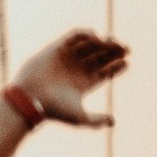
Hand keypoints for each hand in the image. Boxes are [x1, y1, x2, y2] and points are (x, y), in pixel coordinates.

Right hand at [10, 30, 127, 126]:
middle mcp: (76, 70)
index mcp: (82, 84)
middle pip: (101, 56)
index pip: (105, 71)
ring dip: (105, 42)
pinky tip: (98, 39)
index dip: (117, 66)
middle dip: (115, 51)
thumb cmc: (53, 110)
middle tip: (126, 50)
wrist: (30, 99)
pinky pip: (76, 35)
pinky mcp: (57, 47)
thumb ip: (96, 121)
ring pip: (92, 44)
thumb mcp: (79, 118)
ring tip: (113, 44)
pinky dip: (88, 34)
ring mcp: (67, 58)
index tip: (126, 63)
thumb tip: (113, 122)